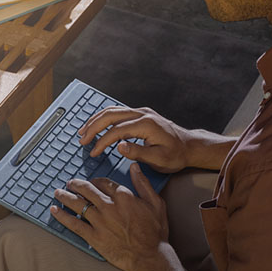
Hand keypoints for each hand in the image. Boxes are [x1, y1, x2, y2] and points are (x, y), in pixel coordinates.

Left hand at [51, 163, 168, 270]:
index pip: (103, 183)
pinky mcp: (94, 236)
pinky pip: (74, 224)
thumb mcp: (156, 203)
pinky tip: (54, 211)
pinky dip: (62, 216)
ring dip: (65, 196)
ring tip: (58, 192)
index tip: (91, 182)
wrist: (149, 257)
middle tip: (69, 183)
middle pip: (87, 190)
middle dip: (76, 185)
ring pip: (77, 204)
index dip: (95, 181)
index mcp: (123, 196)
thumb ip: (143, 183)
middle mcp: (109, 206)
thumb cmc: (155, 232)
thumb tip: (134, 166)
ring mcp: (99, 221)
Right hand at [78, 106, 192, 173]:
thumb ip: (138, 152)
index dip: (102, 142)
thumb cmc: (176, 155)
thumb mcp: (159, 159)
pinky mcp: (141, 114)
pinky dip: (105, 117)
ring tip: (84, 130)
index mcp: (146, 125)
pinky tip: (98, 124)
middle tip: (82, 139)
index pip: (117, 131)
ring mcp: (141, 112)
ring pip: (112, 111)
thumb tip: (119, 146)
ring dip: (96, 120)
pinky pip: (118, 112)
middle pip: (110, 115)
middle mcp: (142, 114)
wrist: (189, 146)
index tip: (93, 152)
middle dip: (93, 127)